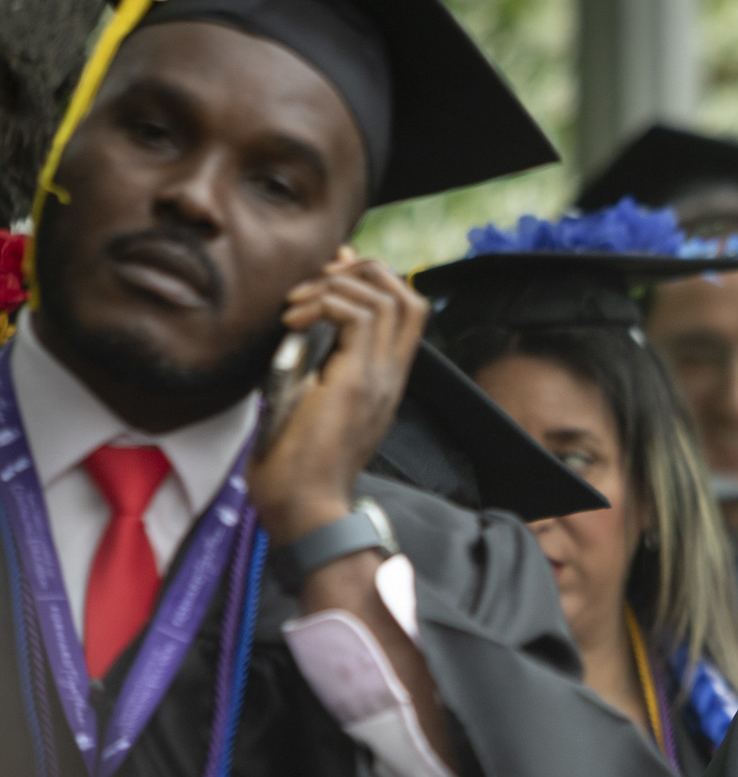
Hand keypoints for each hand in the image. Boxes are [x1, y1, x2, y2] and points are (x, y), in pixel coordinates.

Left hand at [250, 245, 426, 541]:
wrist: (304, 505)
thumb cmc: (297, 466)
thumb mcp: (306, 401)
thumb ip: (312, 366)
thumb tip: (297, 330)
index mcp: (382, 379)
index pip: (403, 310)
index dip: (370, 278)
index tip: (328, 274)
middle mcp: (390, 374)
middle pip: (405, 294)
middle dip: (360, 272)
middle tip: (315, 283)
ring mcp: (379, 377)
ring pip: (387, 296)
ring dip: (335, 286)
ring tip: (297, 306)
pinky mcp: (357, 380)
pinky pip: (358, 315)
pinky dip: (324, 303)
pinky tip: (294, 321)